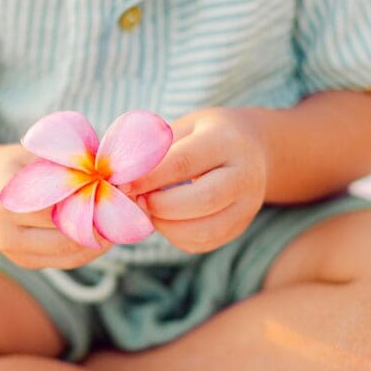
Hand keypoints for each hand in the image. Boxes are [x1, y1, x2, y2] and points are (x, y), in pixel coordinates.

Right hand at [0, 144, 112, 268]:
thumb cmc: (14, 164)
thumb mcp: (36, 154)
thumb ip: (69, 165)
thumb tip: (114, 174)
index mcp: (7, 201)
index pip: (61, 207)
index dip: (95, 198)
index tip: (121, 187)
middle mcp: (6, 233)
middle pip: (69, 237)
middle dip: (104, 223)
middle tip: (130, 206)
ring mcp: (14, 253)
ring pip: (72, 254)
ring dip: (102, 239)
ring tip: (122, 219)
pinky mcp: (25, 263)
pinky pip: (67, 260)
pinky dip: (91, 247)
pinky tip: (106, 231)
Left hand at [123, 108, 267, 253]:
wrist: (252, 148)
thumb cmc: (205, 135)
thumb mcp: (184, 127)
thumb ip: (156, 149)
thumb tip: (119, 174)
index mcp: (226, 141)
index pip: (185, 162)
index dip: (149, 177)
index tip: (122, 183)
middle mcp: (244, 175)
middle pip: (203, 199)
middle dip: (160, 205)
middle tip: (136, 199)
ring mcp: (247, 206)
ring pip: (205, 230)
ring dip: (166, 226)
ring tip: (148, 210)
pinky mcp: (239, 227)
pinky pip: (203, 243)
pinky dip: (175, 236)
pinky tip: (165, 219)